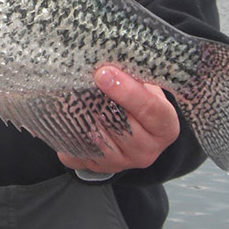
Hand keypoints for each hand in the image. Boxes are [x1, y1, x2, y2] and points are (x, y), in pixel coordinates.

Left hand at [57, 66, 179, 174]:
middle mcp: (148, 150)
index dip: (126, 91)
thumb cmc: (142, 98)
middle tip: (81, 80)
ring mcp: (123, 162)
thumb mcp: (147, 85)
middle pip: (121, 127)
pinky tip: (64, 119)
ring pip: (98, 142)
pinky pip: (80, 155)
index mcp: (165, 127)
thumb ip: (134, 76)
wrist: (137, 126)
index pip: (150, 109)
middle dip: (98, 102)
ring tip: (70, 94)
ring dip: (82, 118)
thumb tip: (108, 60)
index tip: (104, 73)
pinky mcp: (100, 167)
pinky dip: (69, 138)